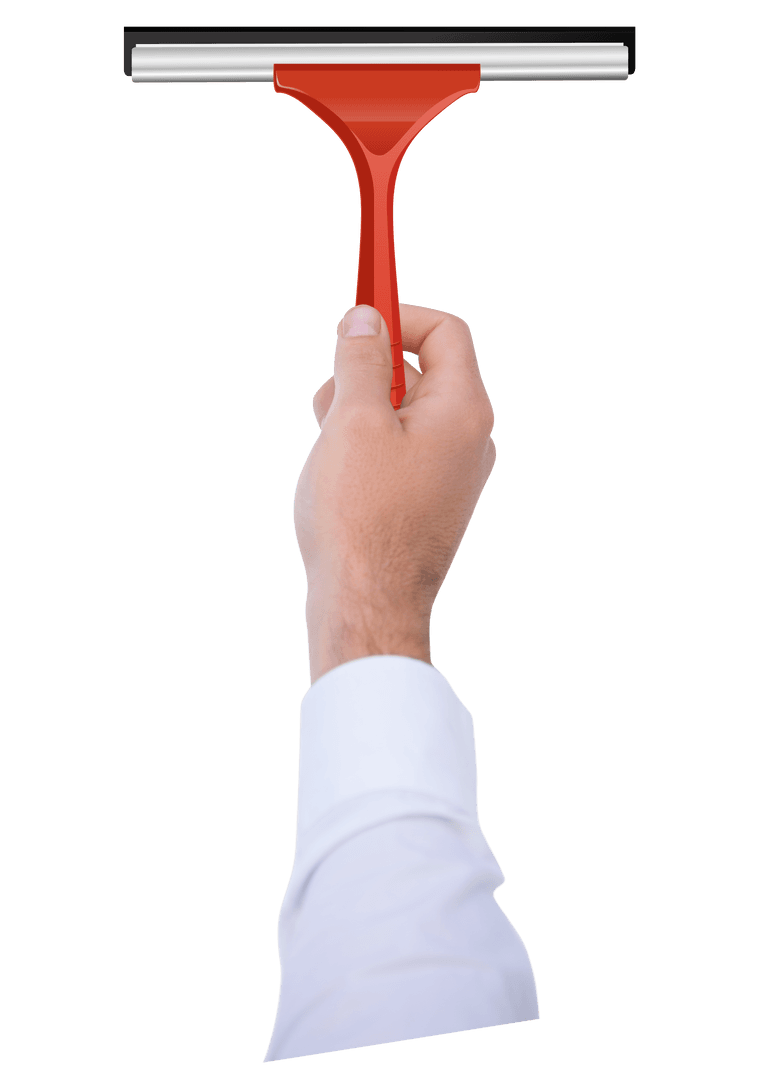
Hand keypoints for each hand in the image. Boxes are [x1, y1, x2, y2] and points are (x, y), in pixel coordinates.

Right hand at [293, 303, 496, 683]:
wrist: (366, 604)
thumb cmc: (360, 515)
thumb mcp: (351, 421)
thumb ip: (359, 360)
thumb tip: (365, 317)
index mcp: (463, 411)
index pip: (445, 331)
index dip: (400, 316)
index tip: (355, 324)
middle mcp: (469, 439)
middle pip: (422, 371)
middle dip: (368, 370)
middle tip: (329, 399)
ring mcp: (451, 473)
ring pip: (404, 413)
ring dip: (359, 410)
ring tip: (326, 444)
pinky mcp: (428, 500)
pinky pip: (400, 450)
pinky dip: (366, 446)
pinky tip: (336, 472)